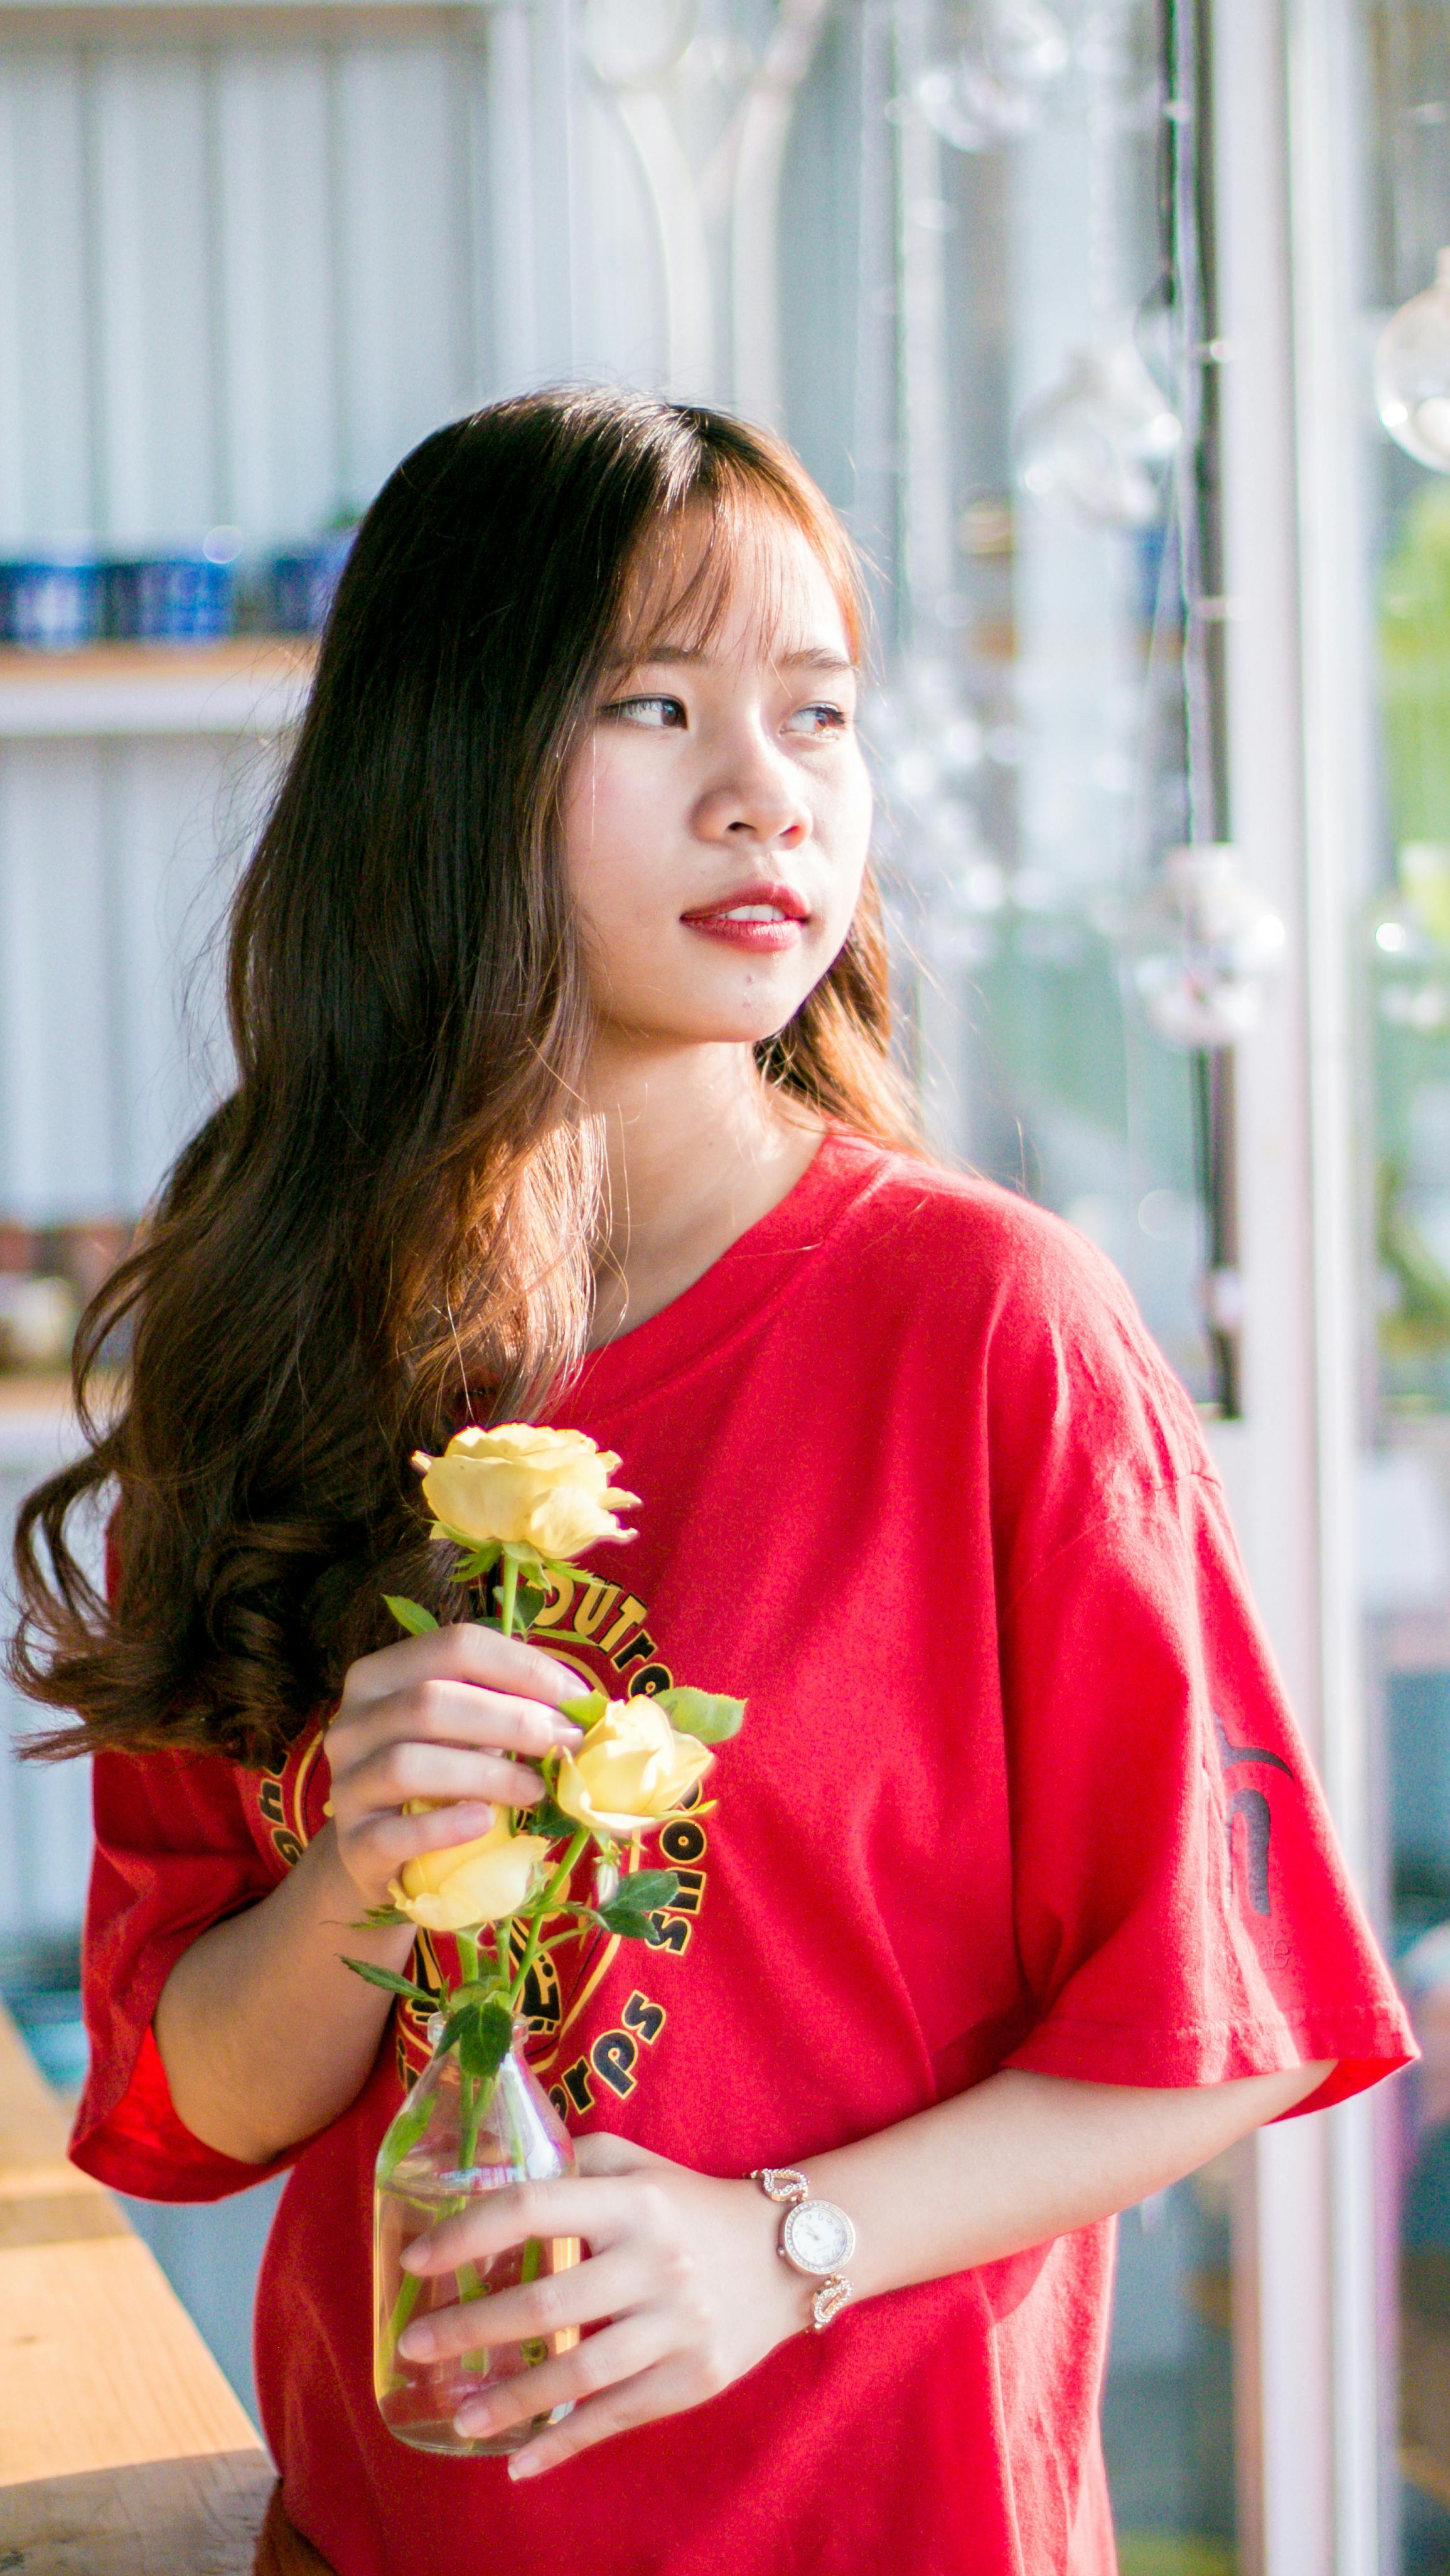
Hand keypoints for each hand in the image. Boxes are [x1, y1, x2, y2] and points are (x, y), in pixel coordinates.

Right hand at [325, 1624, 585, 1910]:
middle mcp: (351, 1722)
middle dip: (514, 1721)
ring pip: (409, 1763)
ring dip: (487, 1774)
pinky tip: (484, 1822)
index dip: (524, 1668)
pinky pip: (394, 1833)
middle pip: (430, 1702)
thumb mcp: (468, 1731)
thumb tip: (588, 1708)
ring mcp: (346, 1784)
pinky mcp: (352, 1845)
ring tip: (538, 1789)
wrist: (384, 1856)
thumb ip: (509, 1708)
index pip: (457, 1645)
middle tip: (569, 1744)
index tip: (578, 1699)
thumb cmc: (441, 1779)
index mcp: (382, 1675)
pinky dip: (444, 1826)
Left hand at [395, 2132, 805, 2473]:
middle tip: (413, 2346)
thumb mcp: (639, 2166)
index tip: (417, 2261)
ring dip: (510, 2400)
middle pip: (547, 2303)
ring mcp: (677, 2325)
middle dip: (470, 2329)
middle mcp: (654, 2261)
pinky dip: (564, 2443)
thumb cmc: (691, 2205)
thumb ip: (572, 2161)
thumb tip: (493, 2173)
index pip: (534, 2208)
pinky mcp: (693, 2378)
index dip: (468, 2234)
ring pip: (579, 2372)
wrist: (787, 2253)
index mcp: (632, 2202)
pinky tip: (519, 2463)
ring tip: (458, 2417)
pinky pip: (617, 2417)